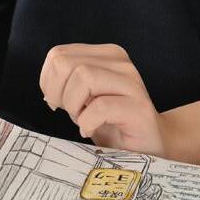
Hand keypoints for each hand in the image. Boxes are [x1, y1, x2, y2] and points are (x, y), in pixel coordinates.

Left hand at [39, 43, 166, 155]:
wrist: (151, 145)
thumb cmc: (113, 124)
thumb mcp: (85, 99)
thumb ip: (68, 84)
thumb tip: (49, 90)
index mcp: (105, 55)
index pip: (58, 54)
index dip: (48, 82)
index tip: (59, 102)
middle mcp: (120, 62)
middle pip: (66, 64)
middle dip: (58, 94)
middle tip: (72, 113)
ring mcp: (131, 82)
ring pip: (83, 77)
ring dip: (74, 106)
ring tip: (83, 120)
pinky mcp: (139, 107)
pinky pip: (100, 106)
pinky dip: (87, 122)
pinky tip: (92, 130)